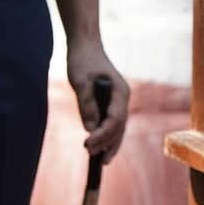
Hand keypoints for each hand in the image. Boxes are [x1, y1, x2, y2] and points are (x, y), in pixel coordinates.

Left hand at [67, 41, 130, 162]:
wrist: (85, 45)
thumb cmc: (82, 59)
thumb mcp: (80, 81)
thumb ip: (86, 104)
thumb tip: (90, 128)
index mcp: (120, 92)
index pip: (115, 120)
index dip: (102, 134)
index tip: (88, 144)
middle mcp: (123, 97)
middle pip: (120, 126)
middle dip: (109, 143)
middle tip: (97, 159)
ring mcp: (118, 99)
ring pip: (118, 126)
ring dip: (109, 142)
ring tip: (100, 158)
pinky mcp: (110, 100)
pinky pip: (112, 121)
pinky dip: (106, 133)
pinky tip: (99, 144)